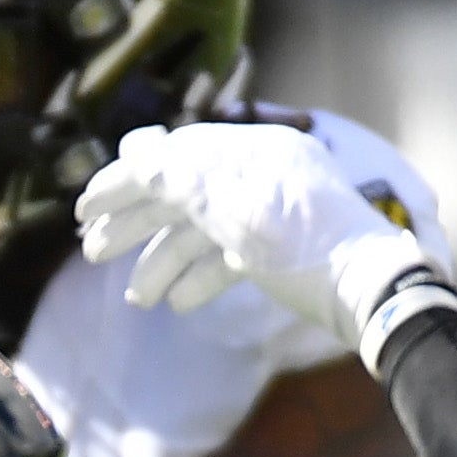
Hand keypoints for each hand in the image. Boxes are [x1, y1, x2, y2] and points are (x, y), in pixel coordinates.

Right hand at [76, 124, 443, 348]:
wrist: (373, 295)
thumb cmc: (306, 248)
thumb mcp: (238, 208)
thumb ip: (182, 176)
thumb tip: (133, 151)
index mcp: (252, 153)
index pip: (173, 158)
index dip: (123, 183)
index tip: (84, 212)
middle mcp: (260, 177)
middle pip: (182, 195)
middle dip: (136, 225)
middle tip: (93, 253)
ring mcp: (272, 216)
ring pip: (201, 232)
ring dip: (163, 263)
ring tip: (138, 299)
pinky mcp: (281, 252)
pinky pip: (227, 258)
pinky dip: (200, 278)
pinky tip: (178, 304)